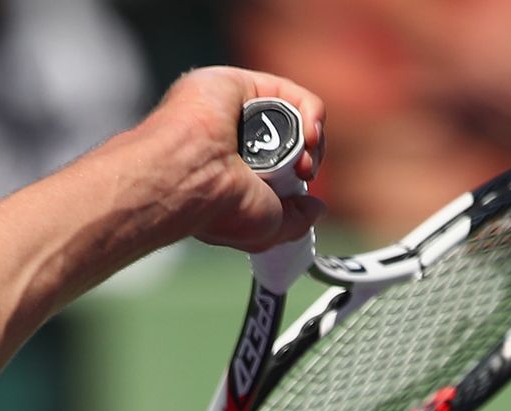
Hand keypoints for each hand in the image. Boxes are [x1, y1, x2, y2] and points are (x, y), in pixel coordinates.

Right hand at [144, 66, 327, 251]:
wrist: (194, 178)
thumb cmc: (219, 207)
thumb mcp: (268, 227)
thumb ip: (296, 219)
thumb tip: (316, 208)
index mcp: (230, 170)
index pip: (277, 164)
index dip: (299, 175)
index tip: (302, 191)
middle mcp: (230, 138)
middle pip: (288, 136)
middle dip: (308, 156)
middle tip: (305, 174)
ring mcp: (232, 109)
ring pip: (290, 113)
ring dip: (312, 137)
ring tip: (305, 159)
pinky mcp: (236, 84)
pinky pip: (289, 92)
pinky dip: (311, 112)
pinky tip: (309, 134)